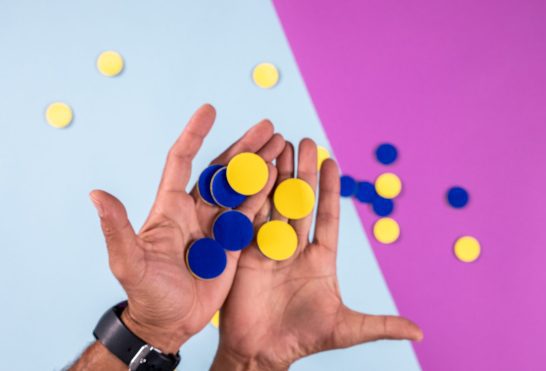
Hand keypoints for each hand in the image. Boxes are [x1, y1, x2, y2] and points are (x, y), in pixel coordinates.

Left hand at [89, 104, 283, 352]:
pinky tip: (281, 178)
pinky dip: (267, 196)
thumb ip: (117, 229)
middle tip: (268, 127)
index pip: (182, 161)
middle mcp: (195, 211)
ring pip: (242, 188)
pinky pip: (252, 214)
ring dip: (261, 166)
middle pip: (222, 170)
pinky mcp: (233, 244)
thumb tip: (97, 194)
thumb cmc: (145, 293)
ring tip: (281, 145)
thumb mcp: (129, 262)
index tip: (209, 109)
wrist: (169, 322)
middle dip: (245, 147)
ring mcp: (216, 226)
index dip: (195, 134)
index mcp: (170, 207)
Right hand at [212, 140, 422, 369]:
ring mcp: (268, 246)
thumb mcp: (346, 329)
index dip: (330, 189)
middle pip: (299, 201)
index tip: (332, 161)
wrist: (260, 353)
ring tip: (278, 145)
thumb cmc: (303, 339)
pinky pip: (249, 218)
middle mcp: (294, 246)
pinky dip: (252, 194)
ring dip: (276, 174)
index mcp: (320, 257)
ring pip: (274, 203)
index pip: (327, 215)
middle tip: (303, 141)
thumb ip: (380, 324)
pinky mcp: (244, 251)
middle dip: (302, 171)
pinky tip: (253, 170)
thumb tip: (419, 331)